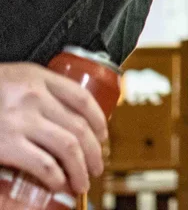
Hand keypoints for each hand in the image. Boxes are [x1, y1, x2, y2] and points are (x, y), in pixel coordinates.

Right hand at [0, 62, 106, 194]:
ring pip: (68, 148)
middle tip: (97, 166)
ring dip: (80, 169)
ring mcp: (21, 121)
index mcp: (39, 78)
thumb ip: (43, 90)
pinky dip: (57, 178)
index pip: (82, 99)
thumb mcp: (18, 78)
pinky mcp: (6, 145)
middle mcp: (34, 98)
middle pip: (79, 127)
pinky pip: (44, 164)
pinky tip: (59, 184)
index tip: (103, 136)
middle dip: (94, 151)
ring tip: (82, 182)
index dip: (99, 121)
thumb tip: (72, 115)